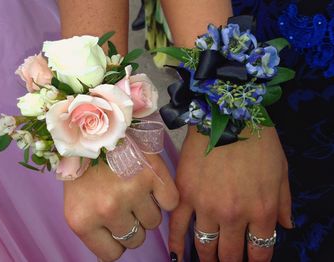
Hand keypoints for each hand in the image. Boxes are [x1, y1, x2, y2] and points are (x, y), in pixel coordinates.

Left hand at [64, 154, 178, 261]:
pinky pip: (171, 203)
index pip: (112, 255)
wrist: (94, 128)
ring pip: (154, 222)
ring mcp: (132, 191)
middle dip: (133, 224)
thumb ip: (94, 230)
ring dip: (148, 209)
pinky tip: (151, 182)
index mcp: (83, 221)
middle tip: (125, 202)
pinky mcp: (153, 173)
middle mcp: (108, 210)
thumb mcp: (77, 203)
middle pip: (136, 239)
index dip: (117, 241)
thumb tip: (112, 253)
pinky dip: (165, 195)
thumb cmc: (83, 166)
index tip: (117, 227)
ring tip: (135, 187)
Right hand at [169, 127, 291, 261]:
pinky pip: (177, 226)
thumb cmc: (259, 140)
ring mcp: (205, 206)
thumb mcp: (282, 171)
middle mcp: (233, 215)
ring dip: (208, 258)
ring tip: (208, 261)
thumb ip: (284, 203)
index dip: (256, 261)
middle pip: (231, 254)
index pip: (259, 250)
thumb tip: (285, 227)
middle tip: (228, 261)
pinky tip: (176, 256)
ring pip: (205, 245)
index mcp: (261, 211)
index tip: (251, 261)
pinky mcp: (184, 194)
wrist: (228, 114)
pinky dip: (176, 244)